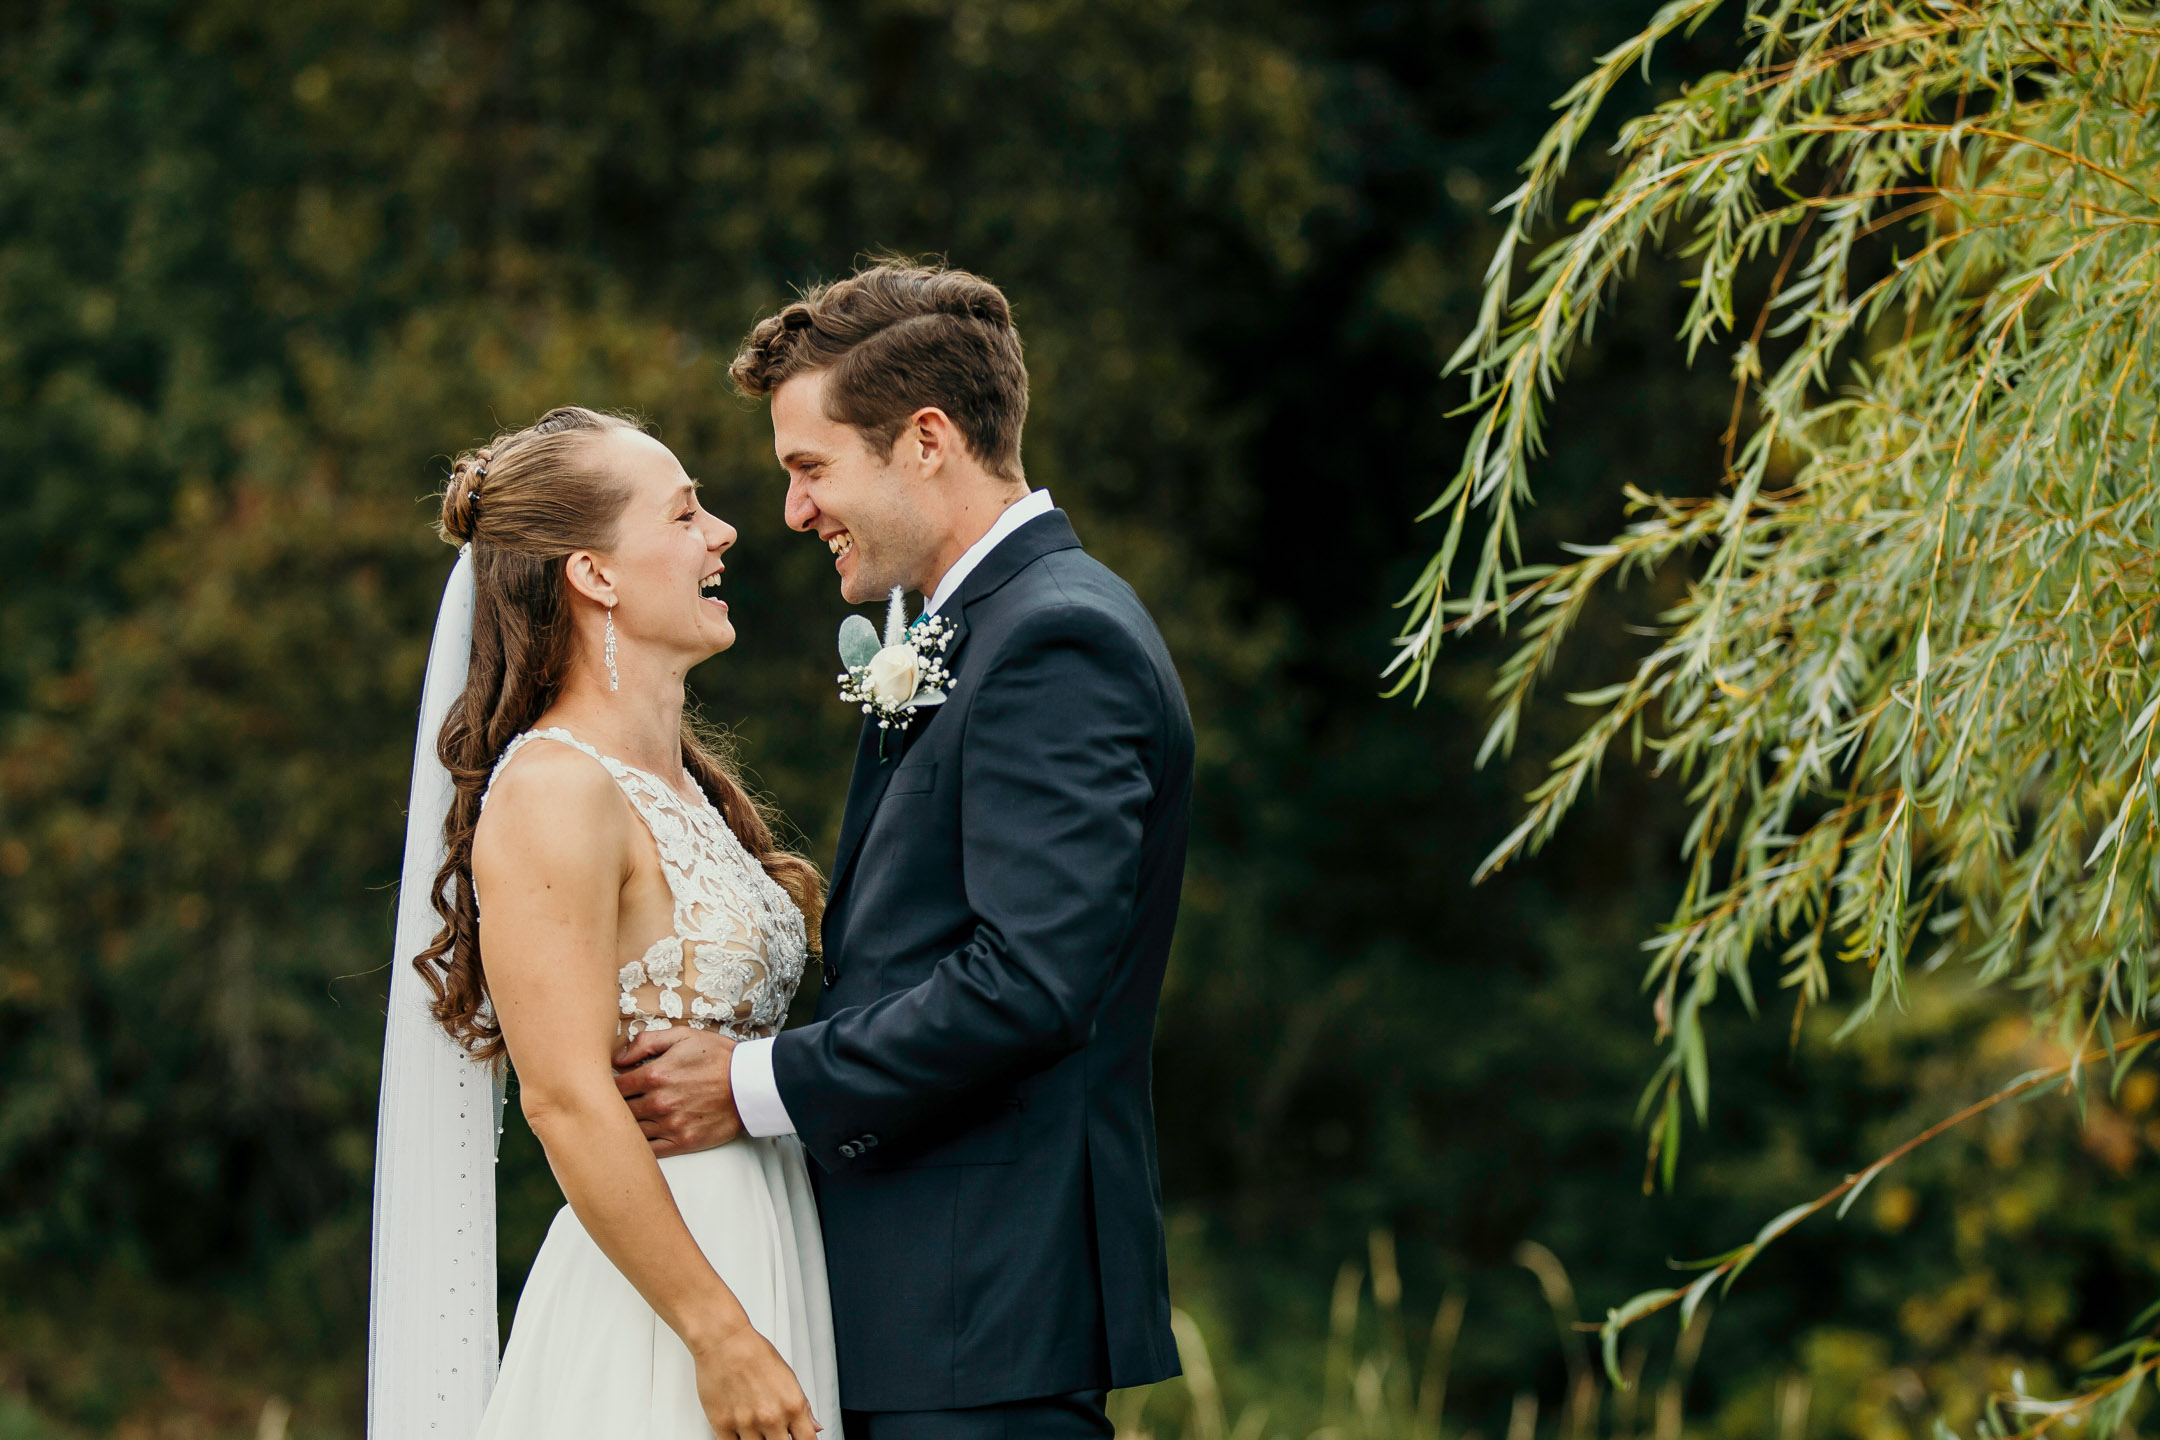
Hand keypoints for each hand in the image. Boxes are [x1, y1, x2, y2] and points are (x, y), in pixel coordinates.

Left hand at [612, 1027, 743, 1156]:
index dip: (607, 1086)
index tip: (611, 1086)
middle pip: (619, 1111)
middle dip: (614, 1106)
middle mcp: (659, 1102)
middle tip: (614, 1104)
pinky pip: (650, 1151)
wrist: (752, 1084)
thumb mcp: (684, 1036)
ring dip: (626, 1126)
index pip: (613, 1087)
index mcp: (655, 1075)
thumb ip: (646, 1042)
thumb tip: (617, 1058)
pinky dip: (640, 1146)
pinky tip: (641, 1137)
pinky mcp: (683, 1142)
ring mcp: (671, 1125)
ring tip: (627, 1120)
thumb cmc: (719, 1057)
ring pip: (632, 1131)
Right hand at [692, 1320, 821, 1439]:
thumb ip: (803, 1407)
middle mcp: (771, 1417)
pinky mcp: (722, 1425)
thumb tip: (814, 1427)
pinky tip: (742, 1431)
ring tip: (757, 1427)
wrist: (724, 1341)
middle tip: (776, 1432)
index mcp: (792, 1405)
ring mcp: (747, 1424)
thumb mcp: (789, 1378)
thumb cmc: (755, 1353)